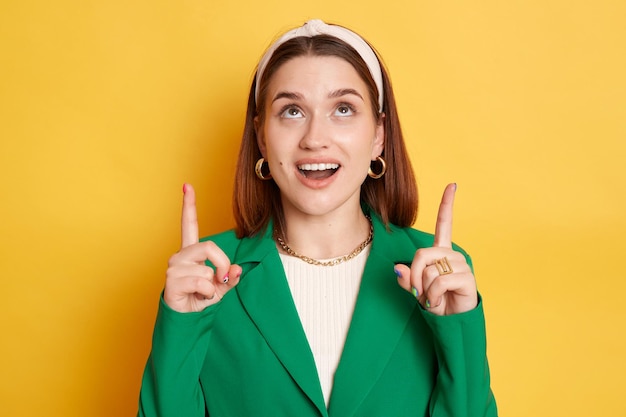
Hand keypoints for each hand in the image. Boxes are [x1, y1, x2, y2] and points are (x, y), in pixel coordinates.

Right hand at [163, 184, 241, 312]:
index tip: (187, 185)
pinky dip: (207, 293)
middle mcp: (180, 256)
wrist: (186, 320)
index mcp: (191, 252)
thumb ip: (230, 276)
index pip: (189, 224)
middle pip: (209, 246)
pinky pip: (201, 282)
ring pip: (206, 268)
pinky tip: (197, 297)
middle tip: (221, 279)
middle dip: (222, 264)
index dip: (189, 205)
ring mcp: (174, 267)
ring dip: (213, 284)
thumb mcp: (221, 286)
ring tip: (204, 292)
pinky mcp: (172, 281)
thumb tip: (236, 269)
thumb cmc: (201, 299)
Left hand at [395, 183, 477, 314]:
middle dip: (413, 276)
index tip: (452, 184)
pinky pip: (438, 282)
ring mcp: (461, 265)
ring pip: (428, 270)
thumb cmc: (436, 303)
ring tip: (433, 297)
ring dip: (424, 289)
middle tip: (418, 292)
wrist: (453, 323)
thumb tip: (397, 268)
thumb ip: (406, 279)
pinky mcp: (467, 278)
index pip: (444, 224)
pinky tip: (440, 301)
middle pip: (421, 254)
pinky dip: (433, 296)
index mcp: (441, 252)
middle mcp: (452, 255)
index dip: (446, 205)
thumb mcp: (416, 290)